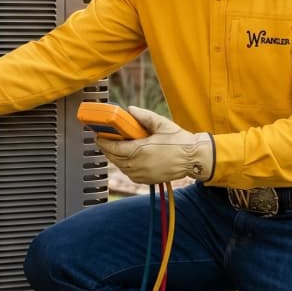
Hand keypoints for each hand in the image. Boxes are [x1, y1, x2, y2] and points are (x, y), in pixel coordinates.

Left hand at [97, 106, 214, 184]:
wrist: (193, 158)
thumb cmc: (179, 140)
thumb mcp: (161, 124)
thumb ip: (143, 116)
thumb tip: (129, 110)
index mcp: (140, 150)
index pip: (113, 148)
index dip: (103, 142)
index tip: (98, 136)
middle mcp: (138, 165)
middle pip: (114, 158)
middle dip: (107, 150)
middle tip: (104, 140)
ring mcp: (142, 174)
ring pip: (121, 167)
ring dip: (116, 158)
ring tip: (115, 148)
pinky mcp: (147, 180)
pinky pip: (130, 173)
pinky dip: (125, 166)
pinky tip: (127, 158)